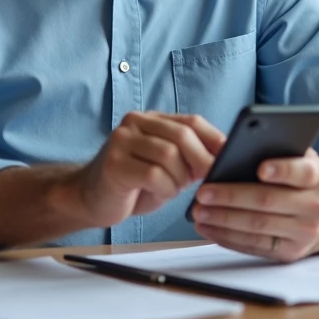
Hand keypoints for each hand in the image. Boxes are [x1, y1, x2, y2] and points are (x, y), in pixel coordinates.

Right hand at [70, 111, 225, 227]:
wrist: (90, 198)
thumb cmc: (133, 184)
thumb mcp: (166, 166)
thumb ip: (188, 156)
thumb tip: (224, 157)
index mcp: (151, 119)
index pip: (191, 121)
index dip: (214, 139)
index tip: (228, 157)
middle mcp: (134, 122)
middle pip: (182, 135)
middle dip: (200, 160)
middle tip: (204, 179)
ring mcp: (121, 141)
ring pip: (169, 155)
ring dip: (178, 179)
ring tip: (171, 188)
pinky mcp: (114, 163)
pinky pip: (153, 174)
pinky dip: (165, 188)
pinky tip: (159, 193)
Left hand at [190, 149, 318, 261]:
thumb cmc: (301, 179)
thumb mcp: (300, 159)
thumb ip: (279, 151)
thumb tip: (237, 148)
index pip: (302, 171)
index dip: (282, 169)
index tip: (259, 168)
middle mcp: (317, 206)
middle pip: (269, 201)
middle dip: (231, 196)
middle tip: (202, 192)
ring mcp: (305, 233)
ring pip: (258, 226)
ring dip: (223, 219)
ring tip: (198, 211)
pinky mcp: (291, 253)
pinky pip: (254, 246)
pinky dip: (227, 237)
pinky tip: (208, 227)